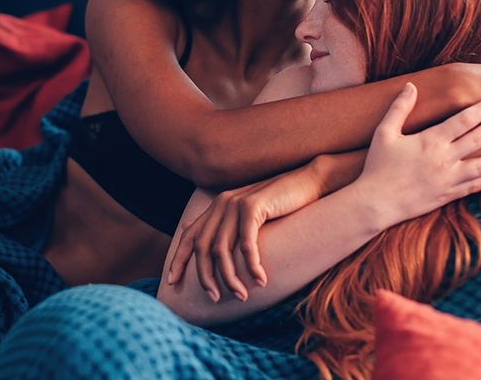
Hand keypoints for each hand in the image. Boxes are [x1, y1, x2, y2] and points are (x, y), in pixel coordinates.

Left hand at [167, 164, 325, 302]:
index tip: (172, 282)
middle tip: (215, 298)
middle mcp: (221, 204)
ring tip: (242, 296)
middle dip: (205, 276)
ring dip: (230, 277)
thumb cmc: (283, 205)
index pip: (189, 236)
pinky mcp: (252, 207)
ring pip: (222, 250)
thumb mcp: (251, 218)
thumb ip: (234, 230)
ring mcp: (235, 203)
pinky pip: (246, 244)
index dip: (179, 259)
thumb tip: (221, 256)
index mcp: (217, 207)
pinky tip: (261, 280)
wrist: (308, 182)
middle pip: (202, 247)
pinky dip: (252, 265)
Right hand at [354, 82, 480, 230]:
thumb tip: (411, 86)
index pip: (464, 120)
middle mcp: (445, 159)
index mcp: (430, 140)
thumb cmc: (378, 166)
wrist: (376, 202)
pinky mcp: (448, 194)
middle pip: (479, 138)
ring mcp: (449, 179)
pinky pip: (475, 185)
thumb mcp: (384, 133)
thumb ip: (400, 108)